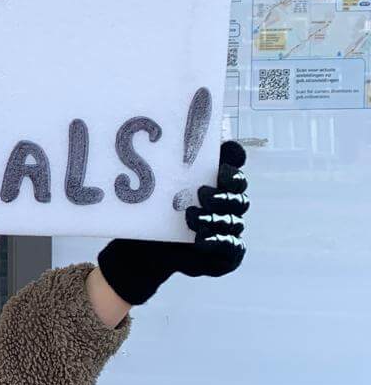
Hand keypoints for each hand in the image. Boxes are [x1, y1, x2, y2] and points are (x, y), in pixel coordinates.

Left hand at [97, 140, 247, 306]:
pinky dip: (217, 242)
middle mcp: (229, 204)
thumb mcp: (157, 188)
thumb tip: (161, 131)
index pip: (235, 168)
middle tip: (201, 193)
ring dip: (214, 218)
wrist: (145, 248)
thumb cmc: (156, 212)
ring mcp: (230, 229)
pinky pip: (231, 247)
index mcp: (218, 183)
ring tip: (192, 216)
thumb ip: (167, 165)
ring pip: (233, 221)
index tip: (221, 167)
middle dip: (222, 194)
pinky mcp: (227, 254)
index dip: (233, 166)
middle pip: (238, 196)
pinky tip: (201, 239)